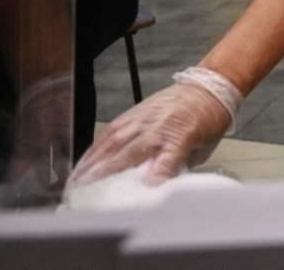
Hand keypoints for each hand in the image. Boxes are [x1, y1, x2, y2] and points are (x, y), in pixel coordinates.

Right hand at [68, 81, 232, 188]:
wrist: (208, 88)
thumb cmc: (208, 120)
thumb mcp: (202, 151)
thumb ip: (177, 168)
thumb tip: (157, 187)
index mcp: (181, 137)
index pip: (165, 163)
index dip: (153, 179)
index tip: (140, 194)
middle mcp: (158, 127)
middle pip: (126, 154)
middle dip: (102, 176)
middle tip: (82, 195)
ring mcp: (143, 118)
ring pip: (111, 143)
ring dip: (91, 164)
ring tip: (75, 182)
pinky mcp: (134, 112)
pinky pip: (109, 131)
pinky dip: (95, 147)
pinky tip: (85, 160)